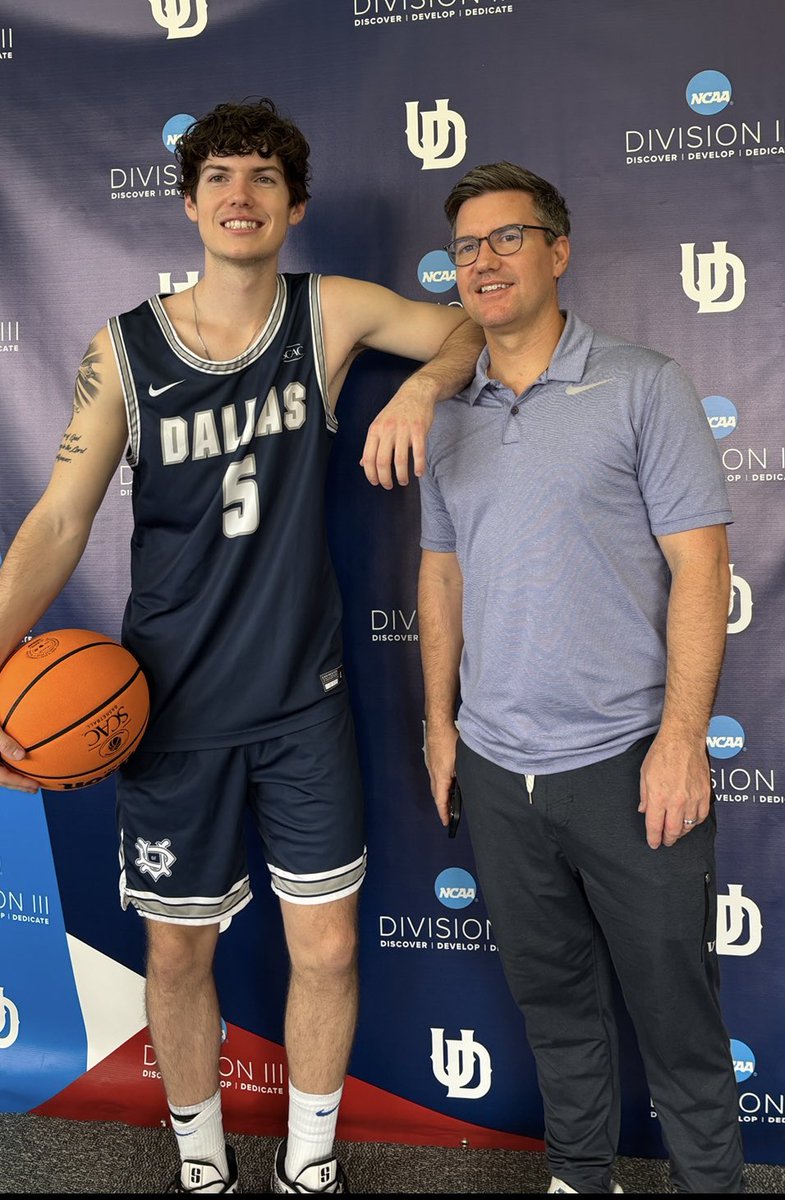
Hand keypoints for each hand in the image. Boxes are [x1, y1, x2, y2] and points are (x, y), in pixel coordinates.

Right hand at [0, 727, 37, 792]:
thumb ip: (4, 742)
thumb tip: (21, 756)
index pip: (4, 777)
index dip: (20, 784)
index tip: (36, 786)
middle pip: (2, 780)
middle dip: (18, 786)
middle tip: (35, 789)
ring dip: (14, 779)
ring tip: (28, 781)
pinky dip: (8, 770)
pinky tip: (16, 765)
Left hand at [360, 383, 435, 488]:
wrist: (415, 393)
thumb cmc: (396, 411)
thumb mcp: (379, 425)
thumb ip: (372, 445)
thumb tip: (362, 463)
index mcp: (375, 430)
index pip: (368, 457)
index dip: (370, 474)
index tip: (375, 482)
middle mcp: (387, 430)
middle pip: (382, 461)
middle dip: (384, 479)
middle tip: (388, 486)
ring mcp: (404, 430)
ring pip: (400, 460)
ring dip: (401, 476)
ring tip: (403, 481)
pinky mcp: (419, 430)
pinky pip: (418, 452)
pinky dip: (418, 466)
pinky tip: (418, 473)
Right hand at [424, 721, 458, 825]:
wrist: (438, 723)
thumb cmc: (450, 739)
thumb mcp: (461, 759)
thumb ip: (464, 774)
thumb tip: (469, 784)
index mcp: (441, 775)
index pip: (440, 800)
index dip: (444, 813)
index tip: (446, 823)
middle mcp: (433, 772)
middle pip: (436, 794)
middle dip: (442, 805)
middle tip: (449, 814)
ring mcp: (430, 765)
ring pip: (435, 785)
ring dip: (441, 794)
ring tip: (449, 800)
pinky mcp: (431, 759)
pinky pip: (435, 776)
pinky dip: (440, 783)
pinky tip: (448, 780)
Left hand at [638, 731, 711, 848]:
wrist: (683, 740)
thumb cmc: (662, 754)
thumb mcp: (644, 775)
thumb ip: (644, 796)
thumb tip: (644, 811)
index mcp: (659, 797)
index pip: (655, 826)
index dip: (654, 838)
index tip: (654, 843)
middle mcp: (677, 801)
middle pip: (673, 830)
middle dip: (668, 839)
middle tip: (665, 841)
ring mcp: (693, 798)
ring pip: (689, 826)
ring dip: (681, 832)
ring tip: (676, 832)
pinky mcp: (705, 794)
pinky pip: (701, 816)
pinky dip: (695, 822)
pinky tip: (690, 821)